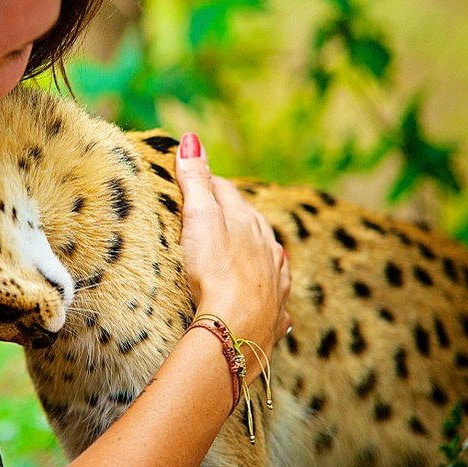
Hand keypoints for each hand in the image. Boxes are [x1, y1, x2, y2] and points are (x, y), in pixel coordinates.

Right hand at [174, 132, 291, 360]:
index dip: (209, 184)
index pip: (227, 192)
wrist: (237, 327)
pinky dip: (270, 287)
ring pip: (269, 255)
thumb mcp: (200, 218)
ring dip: (258, 248)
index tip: (195, 178)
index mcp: (248, 221)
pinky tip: (270, 290)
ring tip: (248, 246)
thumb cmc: (216, 269)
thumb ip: (196, 180)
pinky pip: (275, 294)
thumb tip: (192, 139)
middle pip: (251, 222)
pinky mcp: (273, 311)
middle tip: (217, 210)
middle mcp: (267, 246)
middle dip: (235, 213)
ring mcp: (274, 279)